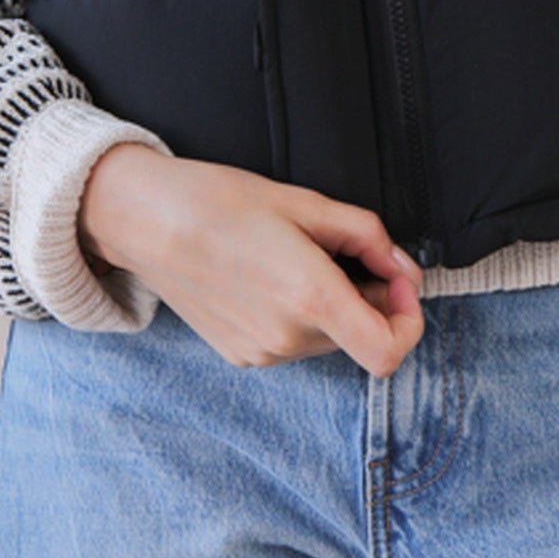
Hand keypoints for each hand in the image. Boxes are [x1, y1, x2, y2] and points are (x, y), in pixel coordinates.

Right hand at [78, 146, 424, 374]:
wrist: (149, 222)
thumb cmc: (222, 202)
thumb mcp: (305, 202)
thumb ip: (367, 236)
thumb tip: (402, 268)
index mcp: (310, 297)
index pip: (388, 352)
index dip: (409, 320)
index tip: (397, 282)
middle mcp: (288, 338)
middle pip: (360, 337)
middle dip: (369, 298)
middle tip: (346, 249)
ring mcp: (262, 353)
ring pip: (328, 338)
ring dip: (334, 305)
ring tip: (299, 255)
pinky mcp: (242, 355)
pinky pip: (293, 341)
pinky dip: (301, 314)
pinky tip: (272, 274)